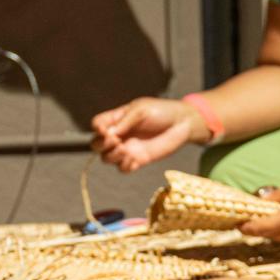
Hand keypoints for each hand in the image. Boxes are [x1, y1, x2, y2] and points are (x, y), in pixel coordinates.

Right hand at [90, 97, 205, 172]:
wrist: (182, 123)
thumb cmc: (161, 111)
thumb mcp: (141, 110)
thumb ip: (125, 121)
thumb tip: (108, 133)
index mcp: (117, 119)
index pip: (97, 125)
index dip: (98, 129)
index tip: (106, 130)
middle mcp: (119, 135)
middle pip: (97, 145)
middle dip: (101, 145)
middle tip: (115, 141)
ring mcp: (128, 148)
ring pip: (107, 159)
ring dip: (112, 156)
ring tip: (125, 150)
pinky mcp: (138, 160)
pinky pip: (123, 169)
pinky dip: (124, 166)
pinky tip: (135, 159)